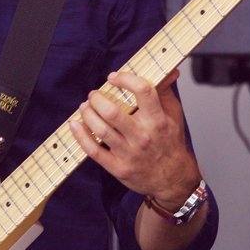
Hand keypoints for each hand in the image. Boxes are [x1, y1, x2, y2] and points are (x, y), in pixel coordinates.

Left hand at [70, 69, 200, 205]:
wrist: (172, 179)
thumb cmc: (170, 143)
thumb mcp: (173, 115)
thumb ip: (165, 91)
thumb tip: (168, 71)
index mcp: (157, 120)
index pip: (143, 91)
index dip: (125, 79)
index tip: (114, 77)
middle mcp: (143, 136)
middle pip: (113, 112)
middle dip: (97, 98)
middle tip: (93, 95)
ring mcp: (129, 153)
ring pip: (101, 129)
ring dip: (88, 114)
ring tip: (85, 107)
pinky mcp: (118, 167)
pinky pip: (94, 151)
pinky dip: (81, 136)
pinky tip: (76, 125)